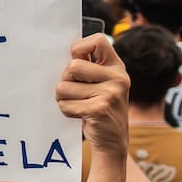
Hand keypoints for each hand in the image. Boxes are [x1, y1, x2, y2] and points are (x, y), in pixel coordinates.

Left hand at [55, 34, 128, 155]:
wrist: (113, 140)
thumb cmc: (100, 106)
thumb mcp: (102, 82)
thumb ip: (89, 66)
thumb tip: (70, 52)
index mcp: (116, 67)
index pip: (98, 41)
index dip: (80, 48)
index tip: (76, 60)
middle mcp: (117, 78)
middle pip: (72, 66)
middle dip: (66, 81)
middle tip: (76, 92)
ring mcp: (110, 93)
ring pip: (63, 87)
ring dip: (64, 98)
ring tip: (79, 104)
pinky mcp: (99, 109)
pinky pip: (65, 104)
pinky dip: (67, 111)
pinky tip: (81, 115)